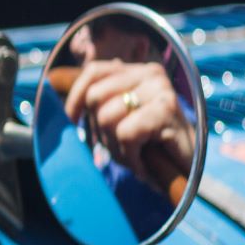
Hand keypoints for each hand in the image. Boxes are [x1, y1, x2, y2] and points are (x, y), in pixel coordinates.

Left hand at [63, 59, 194, 182]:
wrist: (186, 172)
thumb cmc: (147, 147)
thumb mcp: (116, 120)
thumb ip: (97, 103)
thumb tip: (59, 89)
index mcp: (136, 71)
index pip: (93, 72)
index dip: (75, 98)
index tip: (72, 120)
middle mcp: (150, 73)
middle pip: (95, 97)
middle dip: (100, 130)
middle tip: (122, 146)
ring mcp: (160, 89)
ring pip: (107, 117)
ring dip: (116, 146)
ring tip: (135, 154)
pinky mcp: (167, 109)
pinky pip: (125, 133)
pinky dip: (130, 155)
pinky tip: (144, 161)